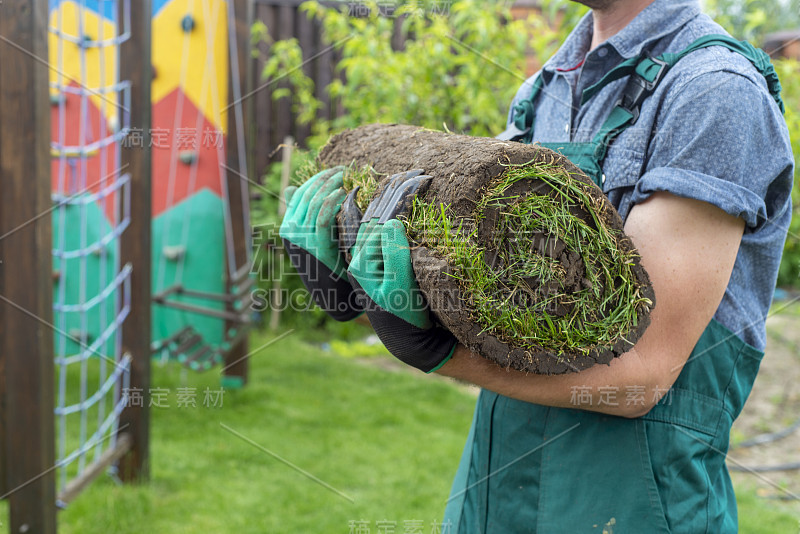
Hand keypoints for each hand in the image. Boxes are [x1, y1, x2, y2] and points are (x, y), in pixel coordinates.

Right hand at [279, 167, 361, 320]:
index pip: (298, 194)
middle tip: (341, 171)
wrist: (331, 295)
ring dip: (329, 186)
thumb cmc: (326, 266)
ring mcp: (301, 240)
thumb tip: (289, 189)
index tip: (332, 172)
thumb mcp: (311, 238)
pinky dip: (331, 203)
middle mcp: (290, 232)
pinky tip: (342, 194)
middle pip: (306, 195)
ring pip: (313, 203)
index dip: (315, 179)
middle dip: (324, 179)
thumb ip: (303, 216)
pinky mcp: (315, 247)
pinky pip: (322, 218)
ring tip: (343, 178)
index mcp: (288, 228)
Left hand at [346, 171, 456, 372]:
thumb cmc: (407, 313)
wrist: (410, 338)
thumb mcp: (402, 285)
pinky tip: (402, 204)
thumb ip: (395, 253)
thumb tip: (392, 221)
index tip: (420, 179)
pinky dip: (391, 215)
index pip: (379, 222)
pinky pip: (382, 233)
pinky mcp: (380, 263)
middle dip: (393, 194)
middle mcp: (359, 259)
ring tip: (410, 180)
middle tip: (418, 173)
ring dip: (390, 201)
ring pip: (377, 222)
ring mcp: (369, 260)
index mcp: (360, 262)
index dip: (398, 200)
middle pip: (374, 217)